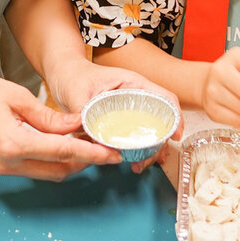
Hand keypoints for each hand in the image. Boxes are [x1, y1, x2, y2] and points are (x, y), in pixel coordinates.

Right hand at [0, 72, 121, 181]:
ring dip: (71, 161)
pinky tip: (64, 143)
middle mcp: (8, 163)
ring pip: (48, 172)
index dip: (93, 154)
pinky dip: (53, 159)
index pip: (65, 153)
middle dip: (86, 161)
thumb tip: (77, 125)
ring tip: (89, 142)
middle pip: (60, 170)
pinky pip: (34, 167)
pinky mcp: (0, 165)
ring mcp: (2, 168)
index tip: (113, 153)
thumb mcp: (17, 98)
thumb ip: (50, 117)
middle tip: (106, 146)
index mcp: (14, 145)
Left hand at [46, 58, 183, 174]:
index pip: (164, 98)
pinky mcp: (122, 119)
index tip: (175, 136)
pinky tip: (134, 161)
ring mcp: (130, 108)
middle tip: (152, 160)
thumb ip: (83, 113)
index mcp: (133, 83)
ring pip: (149, 130)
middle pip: (160, 119)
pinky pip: (135, 135)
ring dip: (150, 148)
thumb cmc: (73, 76)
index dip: (175, 116)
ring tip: (139, 166)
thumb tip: (91, 136)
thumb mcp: (76, 92)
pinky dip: (138, 149)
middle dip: (161, 142)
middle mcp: (136, 96)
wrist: (64, 74)